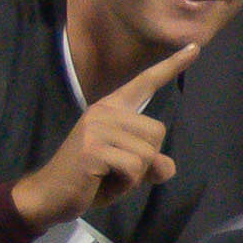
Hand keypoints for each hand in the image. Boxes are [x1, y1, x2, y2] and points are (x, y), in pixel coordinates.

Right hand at [8, 42, 199, 228]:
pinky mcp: (92, 149)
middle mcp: (104, 112)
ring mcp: (96, 128)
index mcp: (111, 109)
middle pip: (157, 132)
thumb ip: (152, 163)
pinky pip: (134, 169)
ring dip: (135, 175)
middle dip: (145, 160)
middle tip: (115, 169)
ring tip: (107, 175)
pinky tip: (102, 182)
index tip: (195, 46)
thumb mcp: (129, 170)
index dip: (171, 66)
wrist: (48, 196)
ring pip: (148, 153)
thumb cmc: (90, 181)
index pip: (145, 83)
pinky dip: (126, 184)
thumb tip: (166, 166)